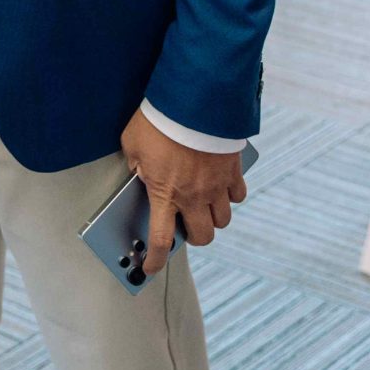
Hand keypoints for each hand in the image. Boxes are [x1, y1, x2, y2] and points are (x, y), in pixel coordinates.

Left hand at [120, 110, 247, 270]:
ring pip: (222, 220)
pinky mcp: (233, 171)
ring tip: (202, 206)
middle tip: (184, 227)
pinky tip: (220, 187)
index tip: (149, 269)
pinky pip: (237, 196)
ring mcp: (216, 186)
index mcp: (165, 194)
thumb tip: (139, 172)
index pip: (160, 240)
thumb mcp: (133, 144)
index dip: (155, 261)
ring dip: (212, 218)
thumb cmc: (159, 120)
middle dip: (193, 237)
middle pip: (202, 237)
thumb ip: (136, 165)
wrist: (194, 99)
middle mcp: (193, 197)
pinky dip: (230, 196)